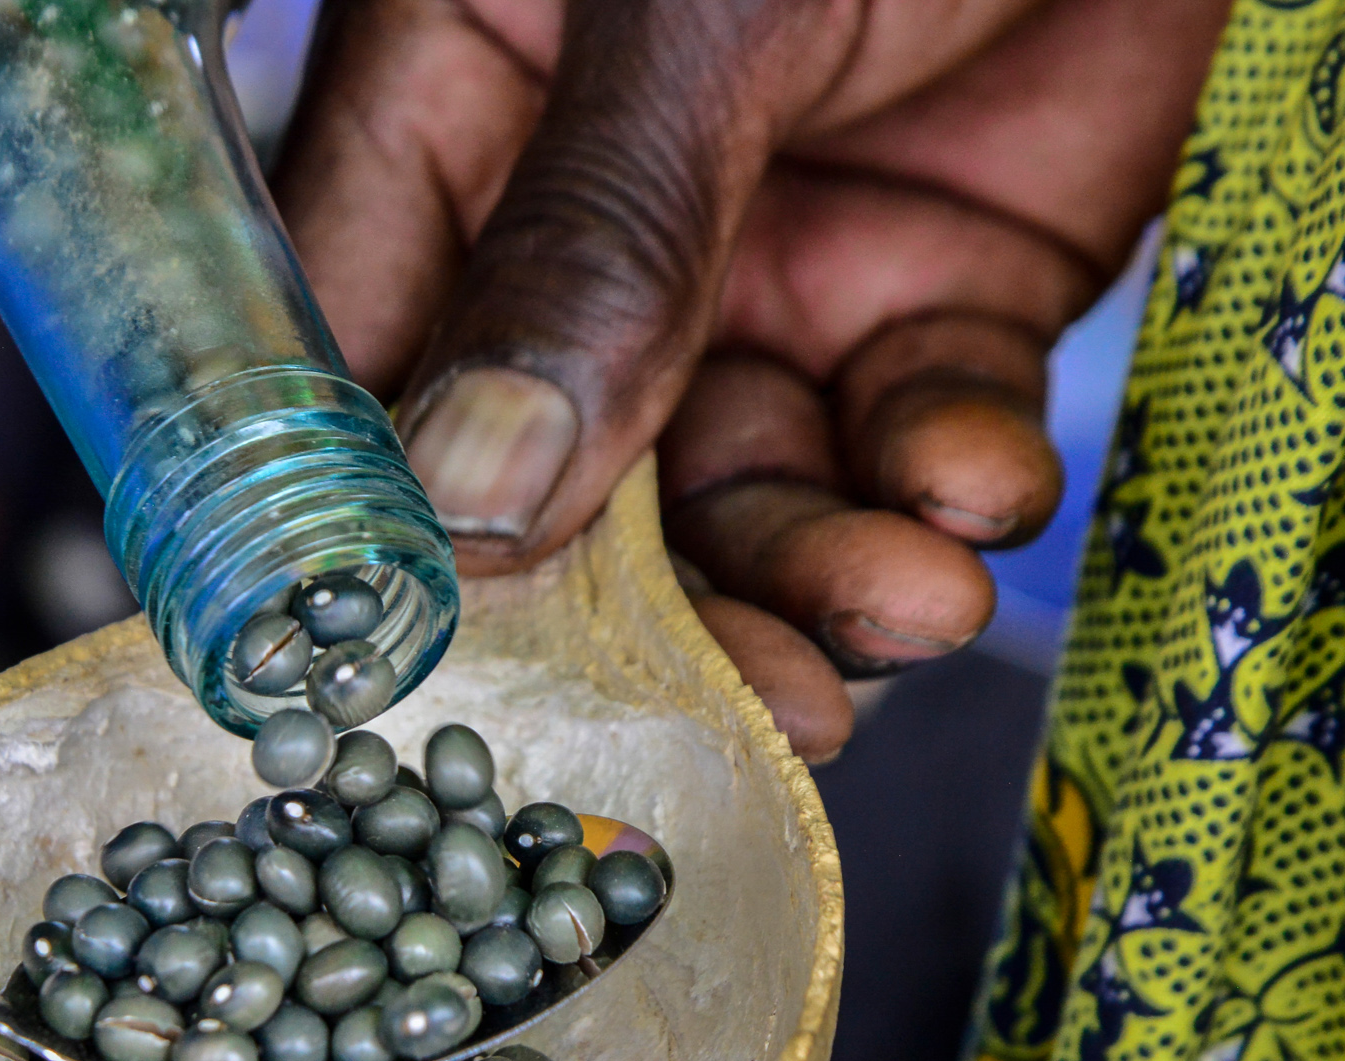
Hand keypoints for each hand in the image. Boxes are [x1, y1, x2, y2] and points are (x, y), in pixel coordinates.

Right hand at [274, 0, 1227, 756]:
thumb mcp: (701, 8)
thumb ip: (594, 246)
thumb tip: (471, 500)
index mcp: (461, 108)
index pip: (367, 354)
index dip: (388, 529)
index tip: (432, 681)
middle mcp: (590, 217)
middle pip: (567, 483)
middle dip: (655, 609)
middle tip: (736, 707)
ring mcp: (765, 266)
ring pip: (747, 498)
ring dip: (824, 578)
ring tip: (905, 604)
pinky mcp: (937, 291)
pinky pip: (911, 443)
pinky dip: (949, 490)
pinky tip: (976, 488)